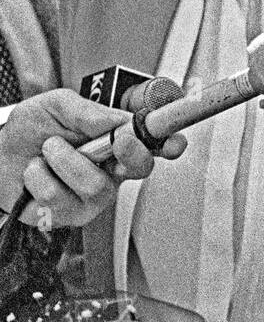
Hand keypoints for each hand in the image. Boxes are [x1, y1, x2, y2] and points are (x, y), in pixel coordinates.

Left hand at [0, 90, 186, 228]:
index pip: (153, 144)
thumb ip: (87, 111)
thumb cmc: (30, 132)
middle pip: (138, 168)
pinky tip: (36, 173)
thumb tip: (115, 120)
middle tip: (114, 139)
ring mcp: (91, 197)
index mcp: (116, 143)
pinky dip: (39, 177)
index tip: (174, 141)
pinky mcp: (69, 216)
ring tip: (48, 151)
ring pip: (94, 184)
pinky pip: (59, 197)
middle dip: (126, 151)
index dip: (170, 143)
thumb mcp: (55, 106)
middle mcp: (110, 172)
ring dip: (63, 160)